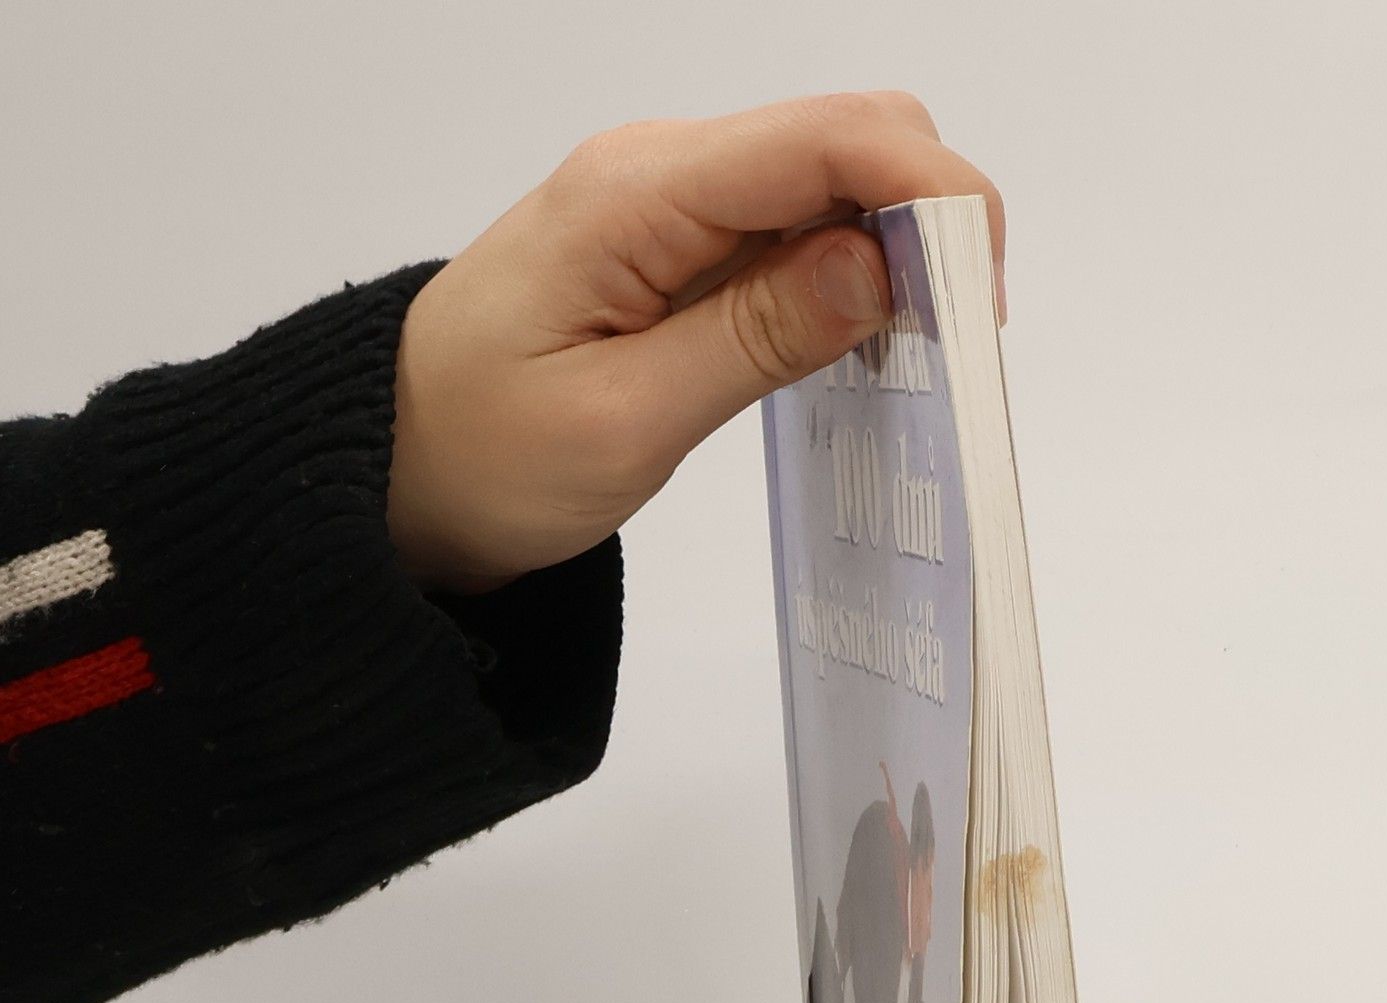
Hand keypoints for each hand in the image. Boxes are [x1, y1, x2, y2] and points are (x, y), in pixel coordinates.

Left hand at [388, 94, 1005, 593]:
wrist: (396, 471)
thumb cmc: (483, 456)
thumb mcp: (626, 420)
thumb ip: (755, 337)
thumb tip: (876, 265)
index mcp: (636, 193)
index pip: (824, 137)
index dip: (930, 191)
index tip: (978, 294)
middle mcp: (661, 169)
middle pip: (845, 134)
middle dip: (927, 215)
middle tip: (951, 340)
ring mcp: (672, 203)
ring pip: (832, 180)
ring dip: (896, 248)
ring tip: (911, 355)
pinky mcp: (680, 245)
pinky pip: (796, 229)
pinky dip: (851, 273)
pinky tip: (859, 343)